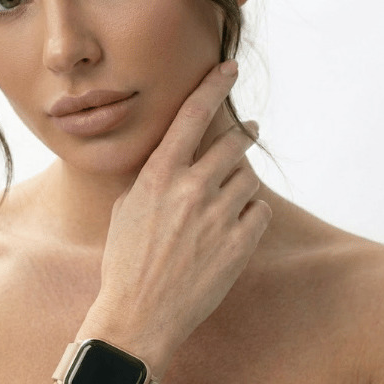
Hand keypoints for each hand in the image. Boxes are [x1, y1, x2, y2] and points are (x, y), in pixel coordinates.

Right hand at [82, 61, 271, 370]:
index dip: (213, 86)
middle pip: (233, 143)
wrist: (139, 315)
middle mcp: (191, 190)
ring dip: (241, 180)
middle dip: (243, 134)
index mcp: (158, 177)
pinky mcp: (239, 245)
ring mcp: (218, 217)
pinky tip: (235, 224)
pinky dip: (250, 213)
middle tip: (249, 131)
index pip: (191, 116)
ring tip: (230, 193)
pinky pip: (259, 211)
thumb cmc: (125, 264)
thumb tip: (171, 164)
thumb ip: (151, 182)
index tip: (230, 68)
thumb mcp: (124, 212)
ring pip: (248, 177)